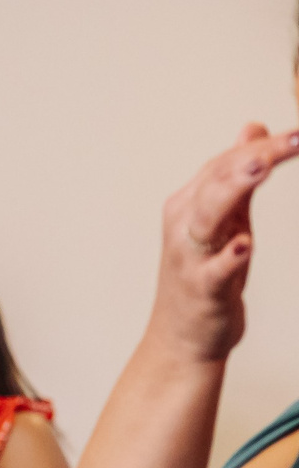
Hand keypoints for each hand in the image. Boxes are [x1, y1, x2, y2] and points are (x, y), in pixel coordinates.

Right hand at [147, 122, 298, 366]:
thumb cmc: (203, 277)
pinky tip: (244, 246)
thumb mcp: (224, 220)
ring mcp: (191, 259)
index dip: (262, 145)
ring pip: (207, 217)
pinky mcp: (202, 291)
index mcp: (189, 205)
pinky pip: (214, 272)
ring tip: (260, 167)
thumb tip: (252, 129)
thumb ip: (236, 176)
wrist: (181, 339)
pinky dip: (228, 259)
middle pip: (217, 182)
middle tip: (291, 139)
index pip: (225, 165)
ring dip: (232, 190)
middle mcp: (185, 226)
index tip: (298, 133)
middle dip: (253, 158)